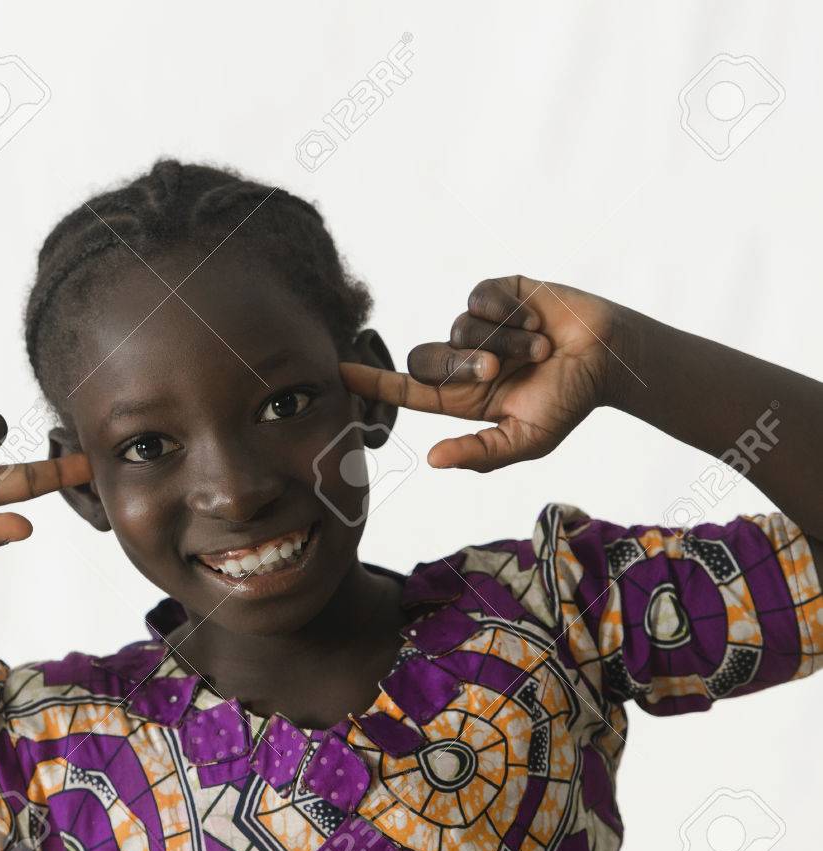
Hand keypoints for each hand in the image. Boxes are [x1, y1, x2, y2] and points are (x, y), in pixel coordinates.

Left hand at [341, 275, 622, 471]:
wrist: (610, 357)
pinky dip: (509, 312)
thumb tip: (432, 460)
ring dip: (503, 341)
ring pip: (459, 327)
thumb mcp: (527, 439)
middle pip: (425, 359)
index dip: (373, 382)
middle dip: (460, 365)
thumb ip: (481, 453)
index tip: (339, 373)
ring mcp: (479, 324)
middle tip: (499, 369)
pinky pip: (479, 298)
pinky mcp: (498, 292)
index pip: (407, 390)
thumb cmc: (570, 401)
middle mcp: (464, 359)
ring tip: (539, 348)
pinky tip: (535, 319)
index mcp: (462, 397)